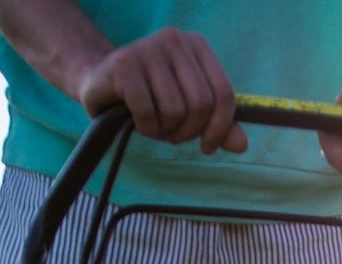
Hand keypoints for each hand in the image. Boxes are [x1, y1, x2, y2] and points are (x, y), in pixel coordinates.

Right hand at [77, 28, 247, 153]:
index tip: (207, 146)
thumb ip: (216, 125)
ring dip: (164, 130)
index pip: (224, 94)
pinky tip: (134, 119)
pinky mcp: (124, 64)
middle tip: (172, 134)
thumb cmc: (151, 98)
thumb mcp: (188, 111)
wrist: (100, 84)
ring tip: (152, 122)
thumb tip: (241, 145)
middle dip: (188, 131)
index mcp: (196, 45)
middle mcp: (174, 39)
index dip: (220, 128)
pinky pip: (148, 113)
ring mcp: (148, 48)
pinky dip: (145, 127)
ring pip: (175, 111)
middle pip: (201, 104)